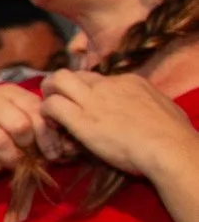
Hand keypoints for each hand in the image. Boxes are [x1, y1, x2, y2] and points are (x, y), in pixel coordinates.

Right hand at [0, 84, 49, 183]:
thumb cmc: (3, 141)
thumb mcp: (27, 133)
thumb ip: (46, 133)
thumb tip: (69, 146)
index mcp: (9, 92)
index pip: (37, 110)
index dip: (48, 135)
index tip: (53, 154)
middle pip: (19, 124)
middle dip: (27, 147)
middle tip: (28, 157)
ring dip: (10, 159)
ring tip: (11, 163)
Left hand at [40, 69, 196, 181]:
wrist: (170, 148)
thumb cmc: (174, 135)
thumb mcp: (165, 108)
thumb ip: (149, 104)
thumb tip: (149, 108)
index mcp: (130, 81)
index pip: (97, 78)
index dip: (86, 90)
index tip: (84, 104)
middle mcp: (109, 85)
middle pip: (73, 73)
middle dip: (59, 84)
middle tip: (56, 100)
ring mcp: (94, 100)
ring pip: (57, 80)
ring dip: (48, 93)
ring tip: (49, 110)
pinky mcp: (82, 120)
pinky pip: (52, 106)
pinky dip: (47, 112)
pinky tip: (52, 125)